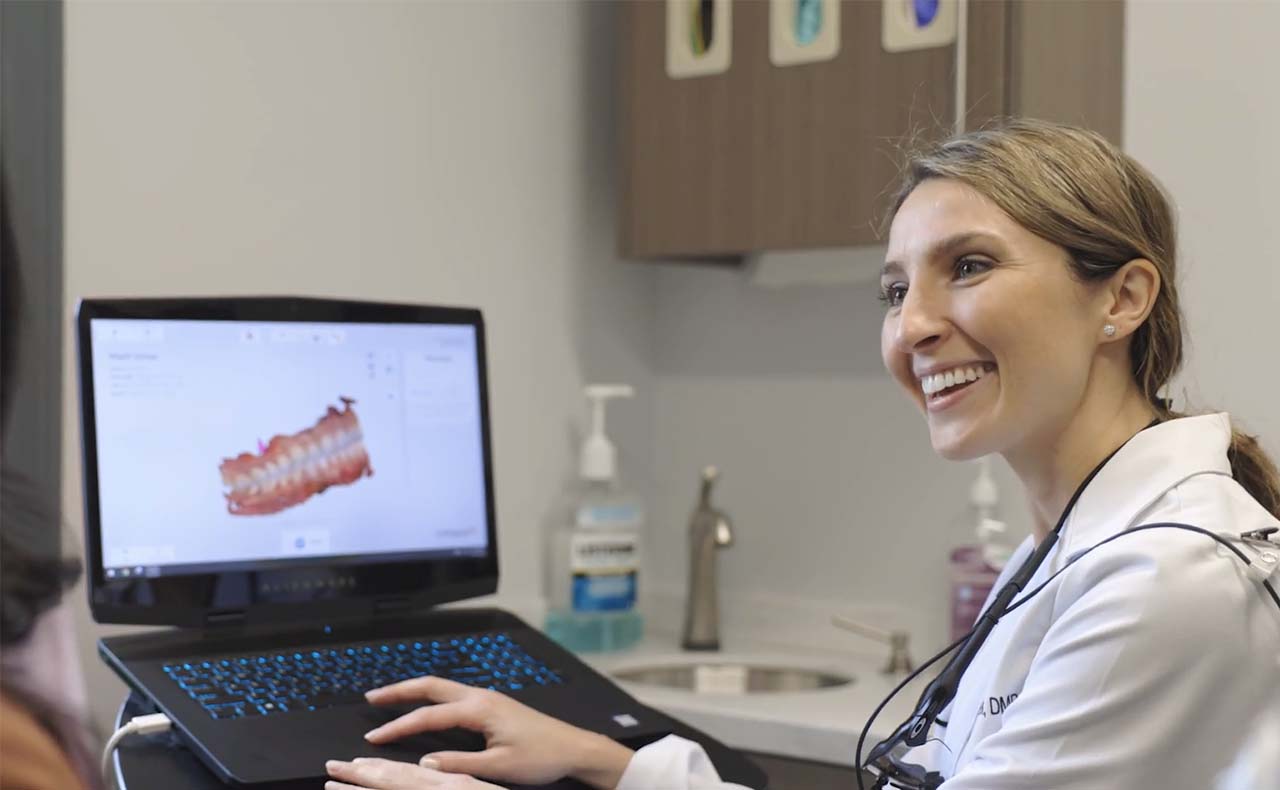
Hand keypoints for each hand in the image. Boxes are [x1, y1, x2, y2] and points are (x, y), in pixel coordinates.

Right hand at [360, 676, 633, 788]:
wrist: (574, 747)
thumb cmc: (542, 756)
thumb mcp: (499, 766)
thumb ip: (459, 763)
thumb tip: (425, 763)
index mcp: (480, 709)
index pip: (428, 716)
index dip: (398, 727)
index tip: (374, 737)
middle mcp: (481, 697)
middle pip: (431, 687)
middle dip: (399, 691)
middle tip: (371, 697)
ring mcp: (488, 698)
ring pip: (443, 688)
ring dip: (415, 691)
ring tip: (390, 698)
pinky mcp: (493, 705)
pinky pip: (454, 695)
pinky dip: (432, 697)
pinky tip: (426, 706)